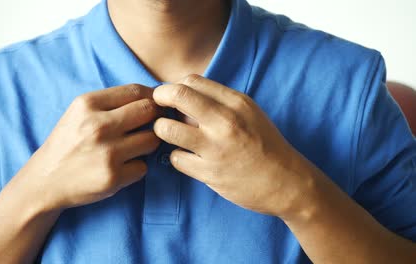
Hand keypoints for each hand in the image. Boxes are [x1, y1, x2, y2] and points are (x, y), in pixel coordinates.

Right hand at [18, 84, 161, 211]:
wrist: (45, 180)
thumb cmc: (68, 143)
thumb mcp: (79, 112)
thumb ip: (111, 102)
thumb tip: (153, 97)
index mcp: (88, 104)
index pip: (136, 90)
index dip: (152, 97)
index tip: (155, 104)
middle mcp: (98, 125)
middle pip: (149, 111)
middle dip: (155, 117)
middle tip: (151, 125)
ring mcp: (107, 152)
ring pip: (152, 139)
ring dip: (148, 143)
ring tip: (134, 147)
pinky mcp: (113, 177)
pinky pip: (143, 167)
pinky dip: (137, 167)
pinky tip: (122, 167)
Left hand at [153, 75, 317, 218]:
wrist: (286, 182)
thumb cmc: (265, 144)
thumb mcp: (249, 112)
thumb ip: (219, 101)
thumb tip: (183, 95)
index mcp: (236, 102)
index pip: (192, 81)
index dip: (174, 87)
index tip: (172, 98)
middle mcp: (225, 121)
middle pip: (177, 95)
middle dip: (159, 98)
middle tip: (158, 109)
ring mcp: (215, 148)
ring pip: (166, 129)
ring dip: (162, 130)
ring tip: (170, 134)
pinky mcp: (209, 173)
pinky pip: (176, 158)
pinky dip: (177, 157)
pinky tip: (187, 158)